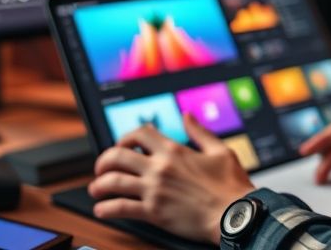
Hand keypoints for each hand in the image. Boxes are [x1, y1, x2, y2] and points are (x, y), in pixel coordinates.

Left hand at [88, 114, 254, 244]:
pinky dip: (106, 209)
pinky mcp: (154, 212)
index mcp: (174, 150)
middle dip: (103, 161)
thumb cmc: (231, 186)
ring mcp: (154, 190)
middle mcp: (160, 167)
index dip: (125, 137)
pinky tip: (102, 210)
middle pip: (117, 156)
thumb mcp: (220, 151)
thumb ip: (200, 132)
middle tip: (102, 169)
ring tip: (96, 189)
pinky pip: (121, 208)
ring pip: (113, 182)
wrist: (235, 215)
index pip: (139, 133)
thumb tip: (187, 116)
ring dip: (99, 185)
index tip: (123, 146)